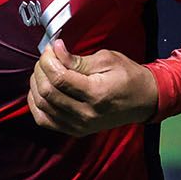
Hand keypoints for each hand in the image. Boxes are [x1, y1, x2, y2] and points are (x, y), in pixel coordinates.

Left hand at [27, 39, 157, 136]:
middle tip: (47, 57)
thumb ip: (77, 59)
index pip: (58, 78)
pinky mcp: (75, 130)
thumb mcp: (106, 60)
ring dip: (36, 84)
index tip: (51, 48)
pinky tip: (39, 90)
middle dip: (41, 69)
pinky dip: (36, 104)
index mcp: (96, 94)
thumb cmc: (128, 77)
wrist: (144, 101)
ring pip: (42, 106)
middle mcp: (86, 114)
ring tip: (44, 70)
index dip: (48, 60)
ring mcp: (79, 125)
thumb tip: (55, 50)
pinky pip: (44, 120)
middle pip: (47, 92)